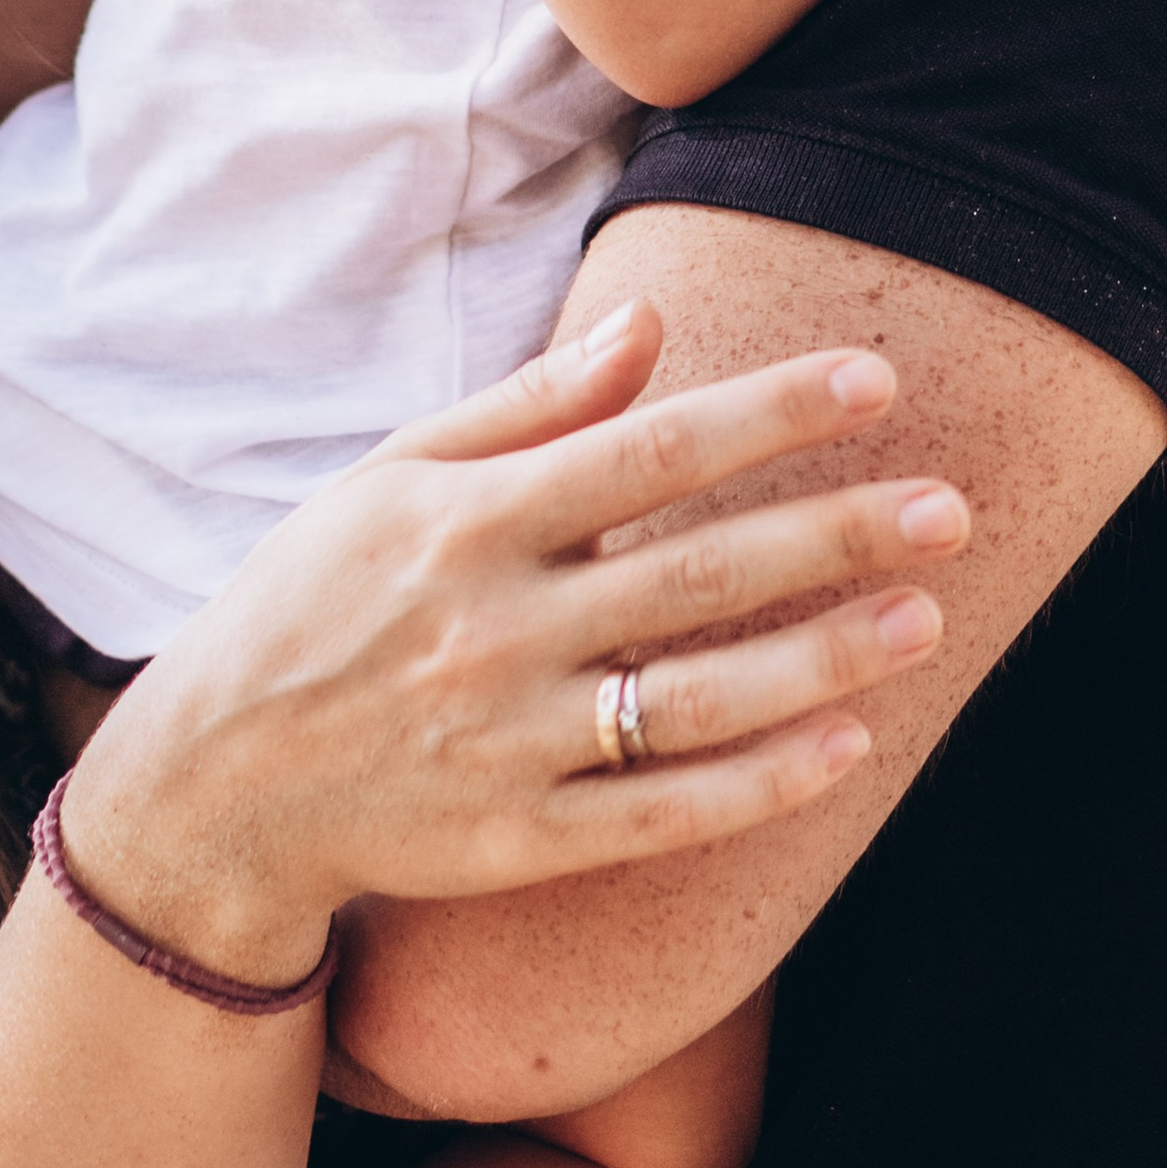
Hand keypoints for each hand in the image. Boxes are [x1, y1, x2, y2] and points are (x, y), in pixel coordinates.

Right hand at [60, 301, 968, 980]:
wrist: (214, 786)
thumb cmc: (312, 601)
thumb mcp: (392, 479)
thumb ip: (527, 407)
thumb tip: (649, 328)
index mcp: (465, 520)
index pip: (648, 451)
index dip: (768, 415)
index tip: (874, 384)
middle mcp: (493, 626)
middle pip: (696, 571)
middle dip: (833, 534)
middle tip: (953, 507)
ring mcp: (508, 739)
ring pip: (696, 698)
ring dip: (823, 659)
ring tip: (927, 617)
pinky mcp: (516, 839)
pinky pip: (664, 813)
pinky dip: (760, 782)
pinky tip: (850, 745)